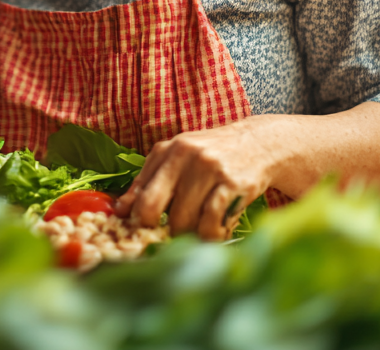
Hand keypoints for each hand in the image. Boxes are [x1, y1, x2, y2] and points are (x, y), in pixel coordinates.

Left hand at [114, 116, 286, 240]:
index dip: (139, 220)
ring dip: (190, 235)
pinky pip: (212, 223)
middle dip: (161, 230)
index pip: (140, 194)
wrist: (259, 142)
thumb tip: (120, 211)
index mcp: (167, 151)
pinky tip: (216, 231)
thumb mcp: (176, 160)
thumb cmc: (211, 156)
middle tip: (173, 236)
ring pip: (185, 221)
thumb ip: (148, 183)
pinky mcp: (233, 183)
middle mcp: (185, 156)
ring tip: (199, 232)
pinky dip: (211, 235)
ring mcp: (210, 169)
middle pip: (156, 209)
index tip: (147, 232)